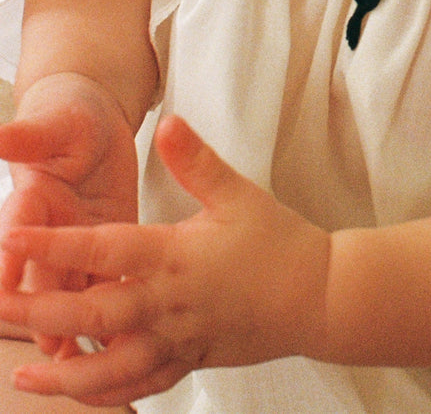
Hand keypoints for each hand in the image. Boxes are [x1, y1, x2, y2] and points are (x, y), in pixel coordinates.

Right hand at [0, 74, 140, 357]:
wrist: (93, 117)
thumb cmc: (68, 114)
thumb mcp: (52, 122)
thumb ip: (26, 135)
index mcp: (32, 197)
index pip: (15, 231)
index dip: (9, 259)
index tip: (3, 287)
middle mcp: (49, 227)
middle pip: (41, 272)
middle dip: (41, 307)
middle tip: (47, 341)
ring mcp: (76, 239)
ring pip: (68, 287)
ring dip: (67, 321)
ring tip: (73, 358)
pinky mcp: (107, 242)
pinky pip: (103, 278)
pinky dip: (106, 308)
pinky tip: (116, 339)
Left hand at [0, 116, 330, 406]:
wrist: (321, 297)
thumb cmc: (281, 243)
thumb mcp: (238, 193)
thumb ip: (196, 161)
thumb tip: (168, 124)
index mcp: (174, 256)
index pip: (102, 250)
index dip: (54, 246)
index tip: (13, 238)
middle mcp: (168, 303)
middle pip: (90, 315)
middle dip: (36, 315)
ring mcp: (177, 339)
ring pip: (109, 368)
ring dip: (62, 375)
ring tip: (22, 377)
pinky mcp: (190, 361)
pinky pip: (140, 386)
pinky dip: (106, 394)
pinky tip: (80, 392)